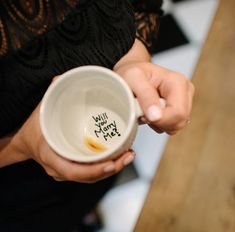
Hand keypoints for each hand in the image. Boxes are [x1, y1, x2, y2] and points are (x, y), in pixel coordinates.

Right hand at [9, 85, 134, 182]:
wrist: (27, 141)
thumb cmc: (34, 127)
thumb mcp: (42, 109)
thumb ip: (53, 93)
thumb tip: (63, 79)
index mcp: (51, 155)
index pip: (73, 171)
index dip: (93, 171)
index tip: (112, 164)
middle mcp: (60, 168)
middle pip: (89, 176)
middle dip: (112, 168)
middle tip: (129, 155)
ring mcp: (68, 170)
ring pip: (93, 176)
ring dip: (113, 168)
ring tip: (129, 155)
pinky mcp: (74, 167)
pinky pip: (91, 172)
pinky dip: (106, 166)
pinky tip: (119, 157)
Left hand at [114, 62, 194, 134]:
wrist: (133, 73)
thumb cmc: (132, 73)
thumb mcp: (133, 78)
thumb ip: (145, 95)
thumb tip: (156, 116)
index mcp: (177, 82)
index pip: (178, 113)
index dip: (159, 120)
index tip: (142, 114)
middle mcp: (185, 91)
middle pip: (179, 122)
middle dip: (158, 122)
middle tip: (142, 111)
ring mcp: (184, 101)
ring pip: (175, 126)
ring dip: (157, 124)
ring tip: (145, 111)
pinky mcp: (178, 109)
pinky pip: (171, 126)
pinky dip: (158, 124)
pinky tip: (150, 113)